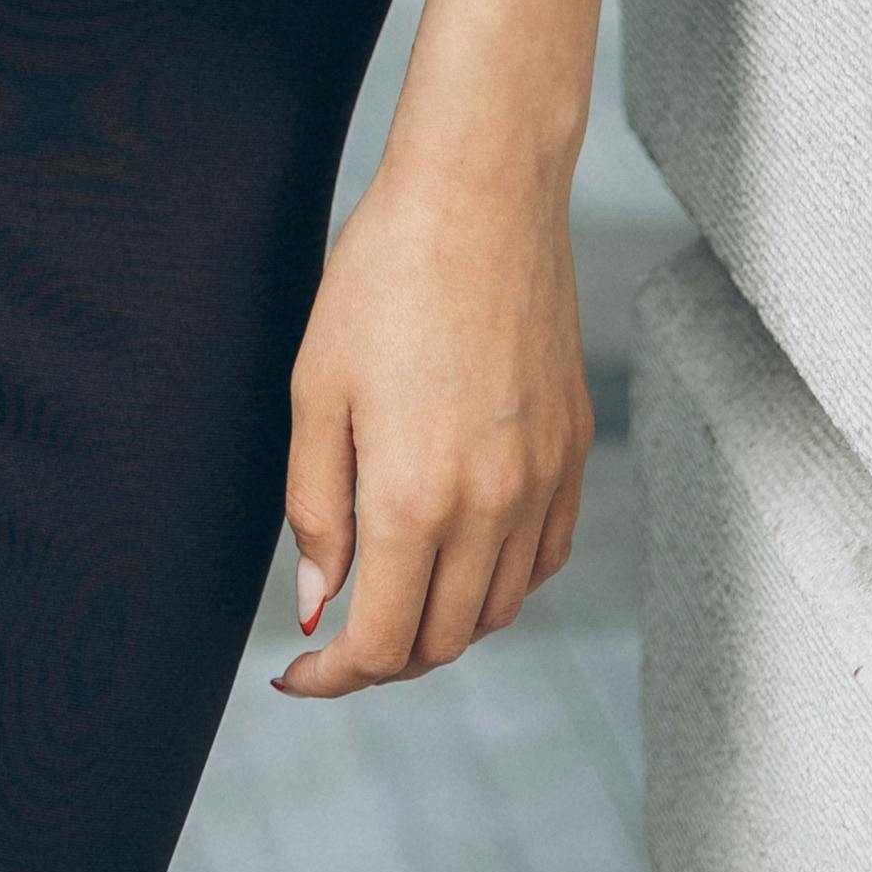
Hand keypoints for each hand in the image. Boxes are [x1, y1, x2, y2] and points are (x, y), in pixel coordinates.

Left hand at [273, 151, 589, 694]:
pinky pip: (545, 557)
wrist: (481, 193)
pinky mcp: (574, 449)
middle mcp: (493, 506)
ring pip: (500, 610)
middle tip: (335, 640)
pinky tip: (460, 553)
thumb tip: (319, 606)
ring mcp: (544, 480)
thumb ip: (316, 508)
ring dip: (443, 626)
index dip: (334, 678)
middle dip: (383, 660)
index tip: (297, 674)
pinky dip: (501, 582)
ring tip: (392, 596)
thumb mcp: (316, 389)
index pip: (383, 644)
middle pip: (444, 641)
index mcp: (418, 499)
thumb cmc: (383, 276)